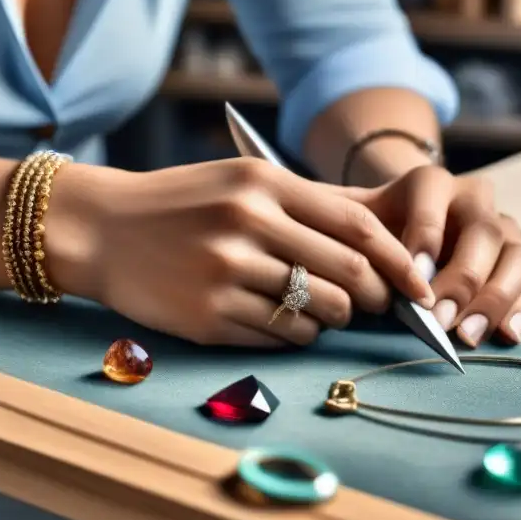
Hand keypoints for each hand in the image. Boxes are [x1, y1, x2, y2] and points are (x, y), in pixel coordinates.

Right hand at [66, 158, 433, 346]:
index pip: (357, 226)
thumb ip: (307, 207)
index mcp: (263, 184)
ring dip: (333, 319)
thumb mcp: (242, 182)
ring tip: (321, 310)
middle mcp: (247, 225)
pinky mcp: (208, 317)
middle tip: (371, 303)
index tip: (419, 284)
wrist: (100, 229)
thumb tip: (381, 249)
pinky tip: (282, 321)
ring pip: (319, 312)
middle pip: (348, 275)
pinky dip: (297, 335)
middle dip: (372, 297)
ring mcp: (226, 274)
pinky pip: (282, 337)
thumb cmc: (183, 205)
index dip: (399, 260)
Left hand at [361, 165, 520, 346]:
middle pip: (484, 232)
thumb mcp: (356, 221)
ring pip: (518, 255)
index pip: (434, 196)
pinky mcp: (517, 252)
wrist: (401, 218)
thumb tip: (366, 277)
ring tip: (471, 335)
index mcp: (431, 182)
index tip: (415, 278)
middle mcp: (473, 198)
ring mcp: (501, 225)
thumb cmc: (374, 227)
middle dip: (464, 280)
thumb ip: (357, 237)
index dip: (426, 234)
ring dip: (499, 299)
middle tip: (440, 322)